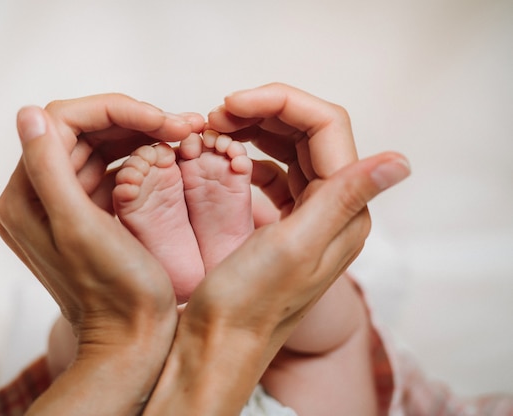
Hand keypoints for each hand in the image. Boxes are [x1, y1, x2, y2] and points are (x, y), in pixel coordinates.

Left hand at [0, 94, 202, 414]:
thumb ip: (48, 168)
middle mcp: (39, 197)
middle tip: (184, 124)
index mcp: (27, 196)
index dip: (115, 111)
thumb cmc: (116, 292)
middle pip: (84, 131)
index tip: (163, 121)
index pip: (64, 122)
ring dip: (142, 135)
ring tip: (184, 135)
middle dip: (135, 121)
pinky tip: (171, 156)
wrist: (132, 341)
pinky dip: (141, 157)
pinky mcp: (90, 215)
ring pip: (101, 147)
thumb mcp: (81, 228)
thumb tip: (27, 112)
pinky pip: (113, 170)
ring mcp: (65, 205)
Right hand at [145, 84, 409, 414]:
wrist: (220, 343)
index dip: (280, 103)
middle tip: (218, 113)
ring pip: (291, 149)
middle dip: (265, 112)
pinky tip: (229, 158)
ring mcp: (308, 214)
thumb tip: (402, 162)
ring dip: (256, 129)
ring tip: (218, 127)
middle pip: (308, 132)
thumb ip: (345, 198)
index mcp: (343, 211)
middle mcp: (333, 209)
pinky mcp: (283, 222)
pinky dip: (251, 156)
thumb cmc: (248, 302)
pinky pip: (274, 172)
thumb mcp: (296, 247)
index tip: (231, 103)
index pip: (325, 127)